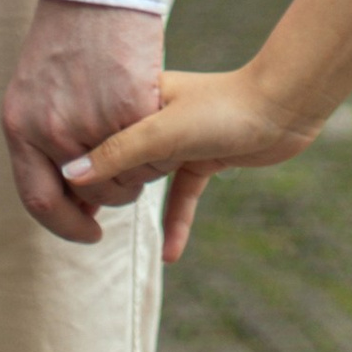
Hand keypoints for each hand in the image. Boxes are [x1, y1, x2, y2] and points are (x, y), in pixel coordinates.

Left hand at [2, 0, 165, 244]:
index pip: (40, 203)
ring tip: (143, 140)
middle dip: (113, 193)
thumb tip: (72, 188)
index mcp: (19, 128)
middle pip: (91, 195)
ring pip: (126, 178)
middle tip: (126, 173)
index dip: (67, 227)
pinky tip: (155, 121)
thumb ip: (42, 139)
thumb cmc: (64, 36)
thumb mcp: (32, 89)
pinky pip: (151, 150)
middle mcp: (52, 131)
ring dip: (140, 170)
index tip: (90, 232)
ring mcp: (92, 120)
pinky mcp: (131, 107)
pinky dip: (159, 146)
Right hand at [64, 65, 317, 262]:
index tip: (67, 200)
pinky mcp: (204, 157)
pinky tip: (170, 255)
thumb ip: (119, 152)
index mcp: (137, 96)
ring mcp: (180, 136)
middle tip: (84, 223)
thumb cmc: (224, 109)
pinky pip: (182, 195)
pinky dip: (177, 222)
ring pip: (147, 177)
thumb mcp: (164, 131)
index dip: (81, 167)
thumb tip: (71, 175)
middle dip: (105, 189)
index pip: (94, 135)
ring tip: (104, 233)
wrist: (284, 107)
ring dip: (135, 202)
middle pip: (118, 159)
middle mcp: (153, 114)